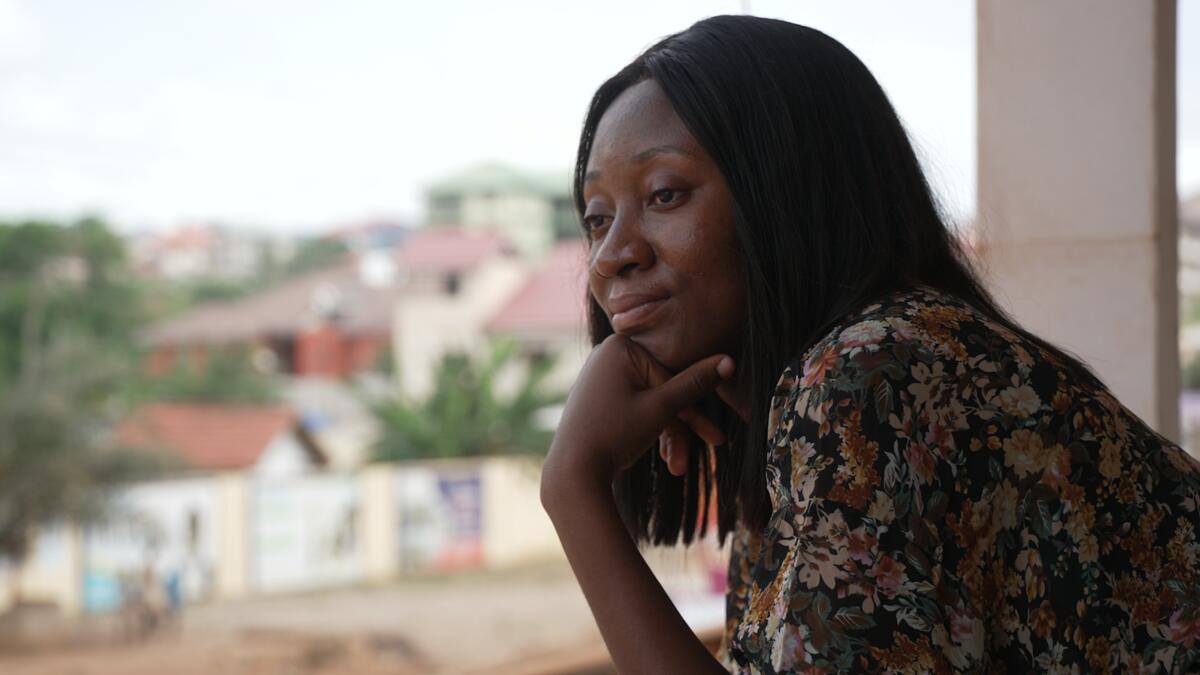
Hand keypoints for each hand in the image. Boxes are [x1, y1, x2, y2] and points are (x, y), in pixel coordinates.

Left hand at [544, 334, 735, 488]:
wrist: (572, 473)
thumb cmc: (614, 435)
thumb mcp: (660, 409)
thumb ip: (695, 384)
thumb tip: (730, 361)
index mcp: (619, 345)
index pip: (672, 376)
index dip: (695, 410)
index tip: (717, 437)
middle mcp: (607, 354)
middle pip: (662, 389)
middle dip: (681, 426)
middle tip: (709, 450)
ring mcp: (602, 376)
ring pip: (651, 402)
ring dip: (667, 434)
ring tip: (677, 465)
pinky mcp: (601, 396)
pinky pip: (636, 408)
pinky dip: (649, 430)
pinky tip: (664, 457)